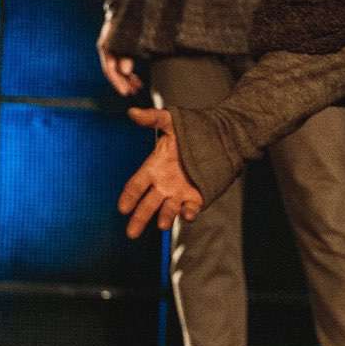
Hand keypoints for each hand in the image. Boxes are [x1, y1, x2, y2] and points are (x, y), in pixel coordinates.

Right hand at [97, 18, 141, 95]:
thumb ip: (126, 54)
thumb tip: (125, 71)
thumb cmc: (128, 19)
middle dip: (123, 82)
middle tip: (133, 92)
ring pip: (118, 67)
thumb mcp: (127, 37)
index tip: (126, 92)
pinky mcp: (120, 46)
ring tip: (137, 87)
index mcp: (106, 45)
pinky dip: (129, 72)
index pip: (109, 68)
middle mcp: (107, 47)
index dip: (118, 82)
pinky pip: (122, 62)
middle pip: (113, 70)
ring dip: (126, 79)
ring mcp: (113, 46)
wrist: (128, 1)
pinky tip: (136, 79)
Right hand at [117, 107, 202, 237]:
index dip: (129, 197)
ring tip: (161, 224)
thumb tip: (132, 112)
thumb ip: (153, 118)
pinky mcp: (196, 197)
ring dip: (164, 217)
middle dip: (139, 217)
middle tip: (131, 233)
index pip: (136, 185)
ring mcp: (179, 192)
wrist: (221, 136)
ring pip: (168, 209)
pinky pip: (190, 209)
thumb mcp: (172, 121)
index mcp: (154, 167)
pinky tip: (187, 213)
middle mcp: (164, 184)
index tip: (122, 208)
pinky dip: (188, 213)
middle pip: (147, 204)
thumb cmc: (192, 129)